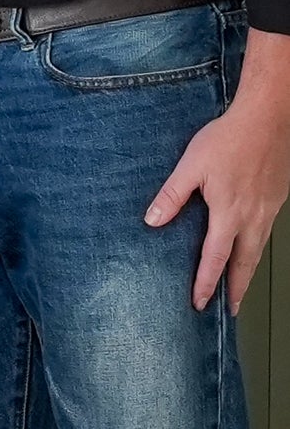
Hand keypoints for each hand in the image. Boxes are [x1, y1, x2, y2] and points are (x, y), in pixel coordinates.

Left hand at [148, 41, 289, 309]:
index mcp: (229, 213)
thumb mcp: (190, 166)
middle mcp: (254, 217)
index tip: (200, 303)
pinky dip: (259, 246)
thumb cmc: (228, 140)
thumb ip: (172, 195)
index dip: (206, 283)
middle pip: (246, 262)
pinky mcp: (278, 197)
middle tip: (231, 310)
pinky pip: (268, 230)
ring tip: (241, 286)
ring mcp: (270, 208)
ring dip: (249, 270)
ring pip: (260, 248)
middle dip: (237, 289)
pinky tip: (253, 245)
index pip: (215, 258)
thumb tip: (151, 222)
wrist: (269, 118)